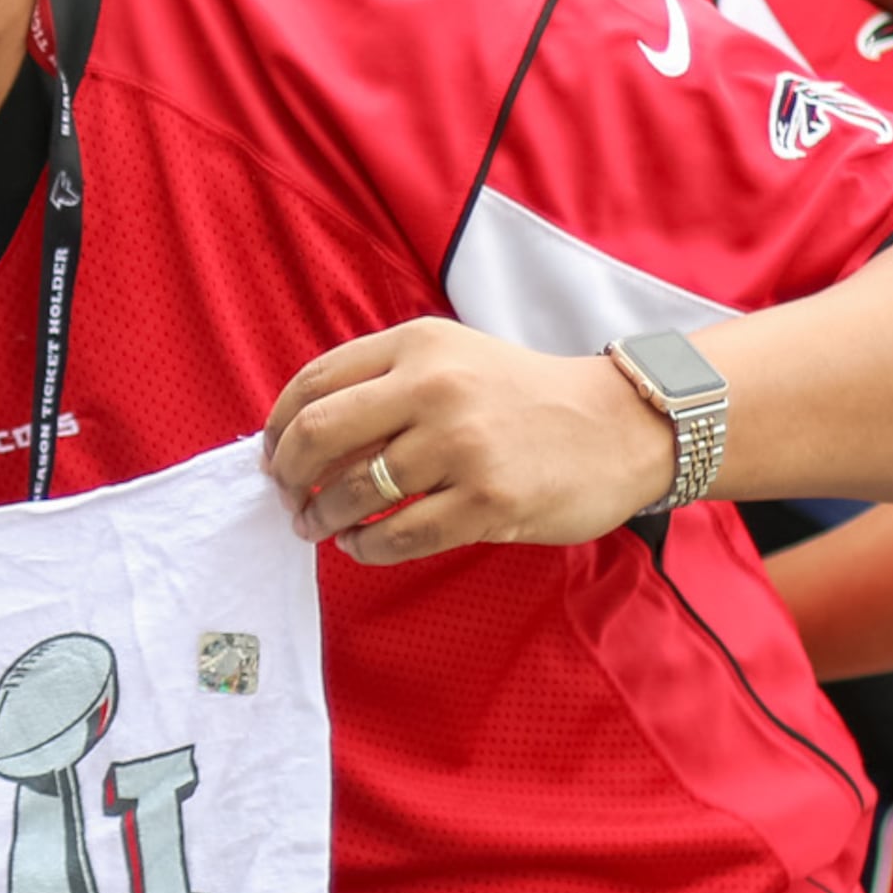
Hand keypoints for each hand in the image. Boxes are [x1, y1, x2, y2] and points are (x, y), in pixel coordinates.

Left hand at [262, 318, 674, 564]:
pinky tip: (361, 546)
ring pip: (355, 491)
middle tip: (287, 497)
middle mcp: (435, 387)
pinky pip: (401, 536)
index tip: (271, 455)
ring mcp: (462, 446)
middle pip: (319, 434)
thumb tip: (300, 432)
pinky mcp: (489, 501)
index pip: (313, 382)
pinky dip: (367, 548)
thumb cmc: (522, 396)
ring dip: (323, 517)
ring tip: (320, 526)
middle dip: (288, 474)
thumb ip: (383, 380)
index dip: (277, 426)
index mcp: (417, 345)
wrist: (621, 425)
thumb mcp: (453, 357)